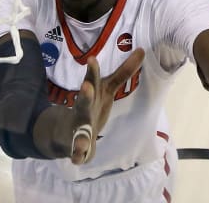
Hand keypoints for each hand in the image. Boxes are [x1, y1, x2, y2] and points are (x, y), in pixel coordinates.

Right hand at [69, 48, 144, 164]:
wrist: (67, 130)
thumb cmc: (92, 104)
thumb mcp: (107, 87)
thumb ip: (123, 71)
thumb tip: (141, 49)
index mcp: (95, 94)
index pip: (99, 80)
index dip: (94, 71)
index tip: (92, 58)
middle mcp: (85, 107)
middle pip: (85, 98)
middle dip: (86, 93)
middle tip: (87, 86)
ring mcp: (80, 125)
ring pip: (81, 125)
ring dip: (81, 132)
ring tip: (81, 134)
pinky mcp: (78, 143)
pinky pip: (79, 149)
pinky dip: (78, 153)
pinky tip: (78, 159)